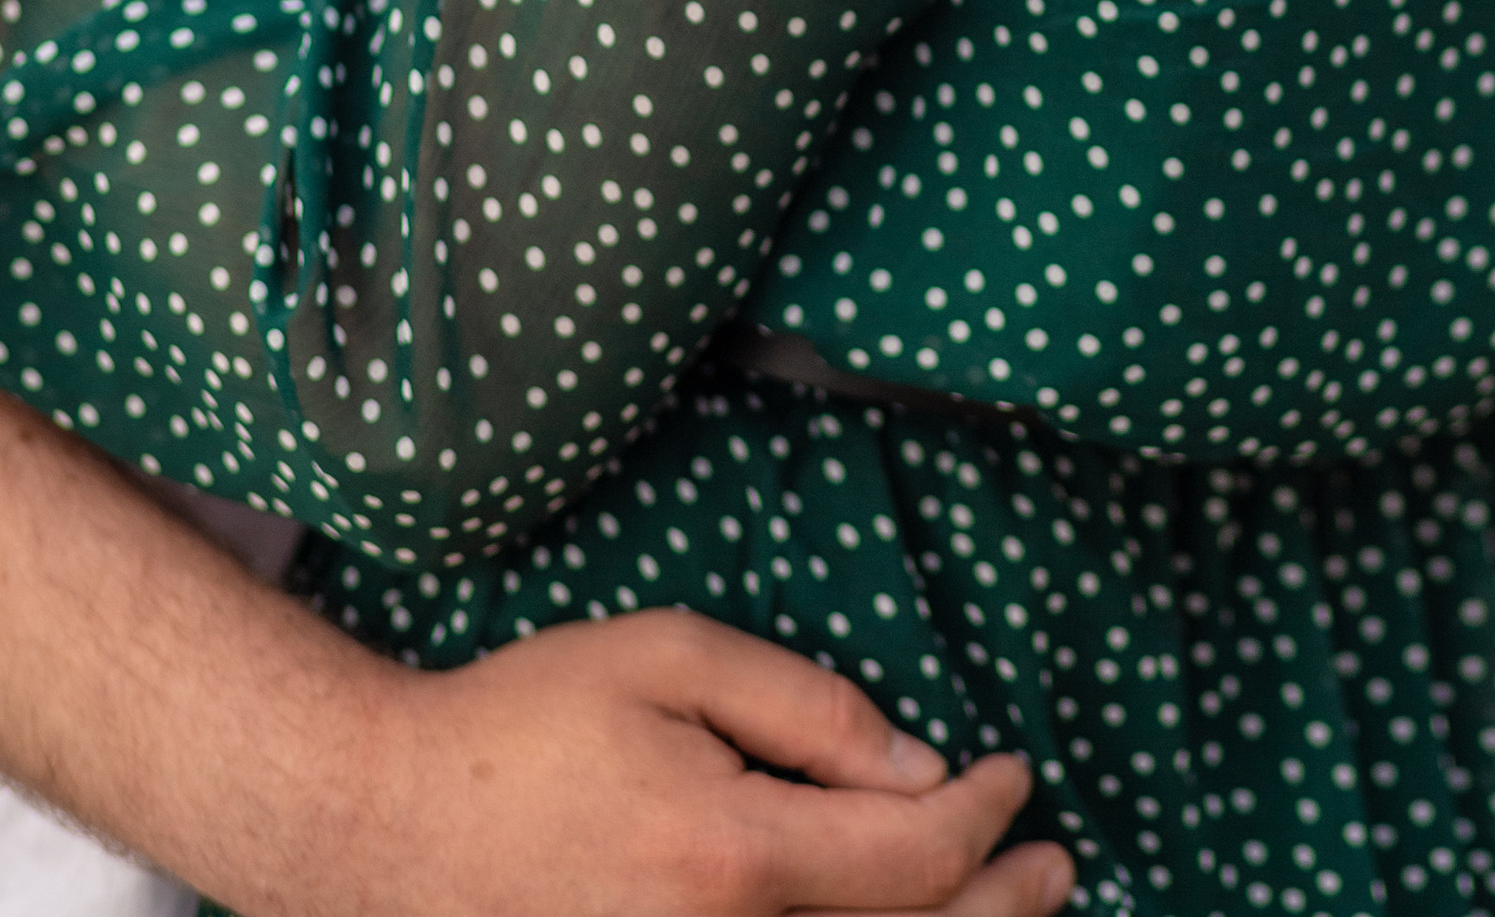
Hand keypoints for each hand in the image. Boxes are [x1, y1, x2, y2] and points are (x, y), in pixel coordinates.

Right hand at [353, 613, 1074, 916]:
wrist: (382, 829)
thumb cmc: (524, 726)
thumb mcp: (671, 661)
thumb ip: (806, 707)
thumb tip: (917, 767)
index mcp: (734, 859)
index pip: (912, 860)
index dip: (986, 820)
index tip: (1015, 775)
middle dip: (999, 909)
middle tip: (1055, 868)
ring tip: (1012, 912)